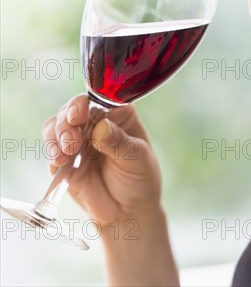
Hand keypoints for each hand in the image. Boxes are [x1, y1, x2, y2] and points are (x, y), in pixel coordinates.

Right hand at [42, 94, 161, 225]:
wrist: (128, 212)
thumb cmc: (140, 179)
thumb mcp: (137, 159)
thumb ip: (119, 143)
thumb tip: (101, 127)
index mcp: (118, 113)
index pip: (98, 97)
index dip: (84, 103)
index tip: (77, 116)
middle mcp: (95, 121)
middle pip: (72, 109)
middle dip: (66, 124)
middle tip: (71, 144)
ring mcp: (78, 138)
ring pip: (56, 125)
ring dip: (55, 138)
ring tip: (63, 156)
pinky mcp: (65, 157)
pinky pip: (51, 148)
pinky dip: (51, 154)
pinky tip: (58, 164)